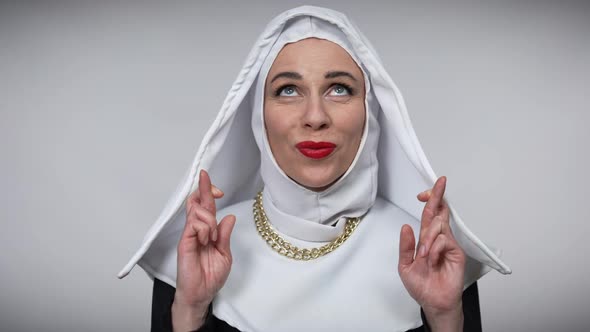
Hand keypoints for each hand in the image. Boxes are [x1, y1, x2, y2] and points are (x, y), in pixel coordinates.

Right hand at [172, 170, 235, 330]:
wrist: (201, 294)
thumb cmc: (210, 276)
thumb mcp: (225, 253)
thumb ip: (225, 235)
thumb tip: (229, 217)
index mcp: (207, 231)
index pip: (206, 206)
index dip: (210, 194)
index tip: (219, 190)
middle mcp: (197, 230)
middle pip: (197, 202)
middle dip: (203, 187)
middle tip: (206, 177)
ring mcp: (190, 235)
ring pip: (198, 212)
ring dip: (210, 220)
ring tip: (212, 237)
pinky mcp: (184, 242)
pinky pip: (194, 225)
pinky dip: (204, 229)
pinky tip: (206, 240)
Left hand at [398, 176, 465, 330]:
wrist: (434, 302)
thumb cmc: (421, 286)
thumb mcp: (405, 266)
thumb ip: (405, 246)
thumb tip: (406, 226)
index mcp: (425, 239)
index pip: (429, 214)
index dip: (429, 200)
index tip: (425, 191)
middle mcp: (437, 239)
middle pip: (438, 211)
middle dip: (436, 197)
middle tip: (436, 186)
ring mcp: (447, 244)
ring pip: (438, 225)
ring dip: (428, 237)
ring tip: (424, 255)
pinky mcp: (456, 253)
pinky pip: (444, 240)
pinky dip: (435, 248)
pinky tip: (431, 259)